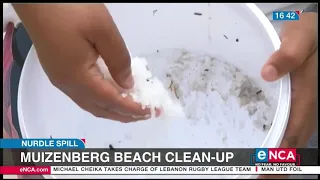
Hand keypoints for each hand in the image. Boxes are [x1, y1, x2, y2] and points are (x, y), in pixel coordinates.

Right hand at [13, 4, 156, 121]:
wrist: (36, 0)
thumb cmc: (70, 10)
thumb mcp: (103, 30)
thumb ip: (118, 60)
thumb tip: (127, 85)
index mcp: (78, 78)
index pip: (111, 101)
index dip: (133, 108)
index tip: (152, 111)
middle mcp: (67, 85)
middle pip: (100, 109)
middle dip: (125, 115)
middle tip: (146, 113)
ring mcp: (61, 79)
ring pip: (91, 104)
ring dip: (113, 109)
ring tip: (133, 107)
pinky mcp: (59, 71)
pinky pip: (84, 95)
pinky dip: (102, 100)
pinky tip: (112, 92)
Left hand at [259, 13, 317, 178]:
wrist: (313, 34)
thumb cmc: (306, 36)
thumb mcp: (298, 39)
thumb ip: (287, 56)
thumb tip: (268, 73)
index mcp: (305, 98)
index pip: (293, 133)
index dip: (279, 155)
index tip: (265, 172)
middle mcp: (306, 108)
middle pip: (293, 143)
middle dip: (278, 165)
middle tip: (258, 178)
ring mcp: (303, 108)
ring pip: (293, 139)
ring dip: (279, 158)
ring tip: (261, 172)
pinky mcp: (297, 105)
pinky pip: (290, 129)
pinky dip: (280, 144)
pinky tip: (267, 149)